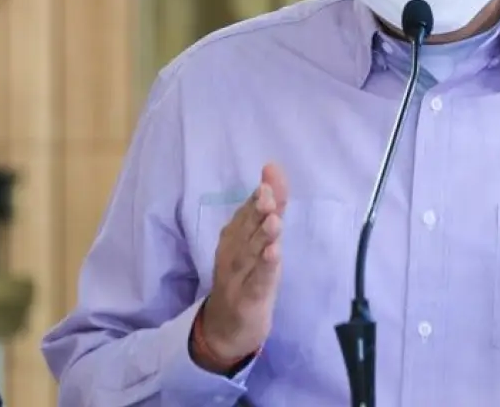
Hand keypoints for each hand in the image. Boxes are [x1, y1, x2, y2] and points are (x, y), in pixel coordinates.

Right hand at [197, 163, 289, 364]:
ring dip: (261, 237)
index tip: (268, 176)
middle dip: (257, 211)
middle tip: (267, 193)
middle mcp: (232, 254)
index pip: (246, 213)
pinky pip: (256, 283)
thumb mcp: (258, 242)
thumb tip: (273, 170)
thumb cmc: (245, 277)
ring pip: (250, 255)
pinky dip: (264, 268)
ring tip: (274, 221)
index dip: (258, 196)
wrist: (225, 328)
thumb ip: (269, 208)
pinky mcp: (247, 300)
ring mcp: (237, 278)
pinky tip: (273, 255)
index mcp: (233, 238)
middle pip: (246, 231)